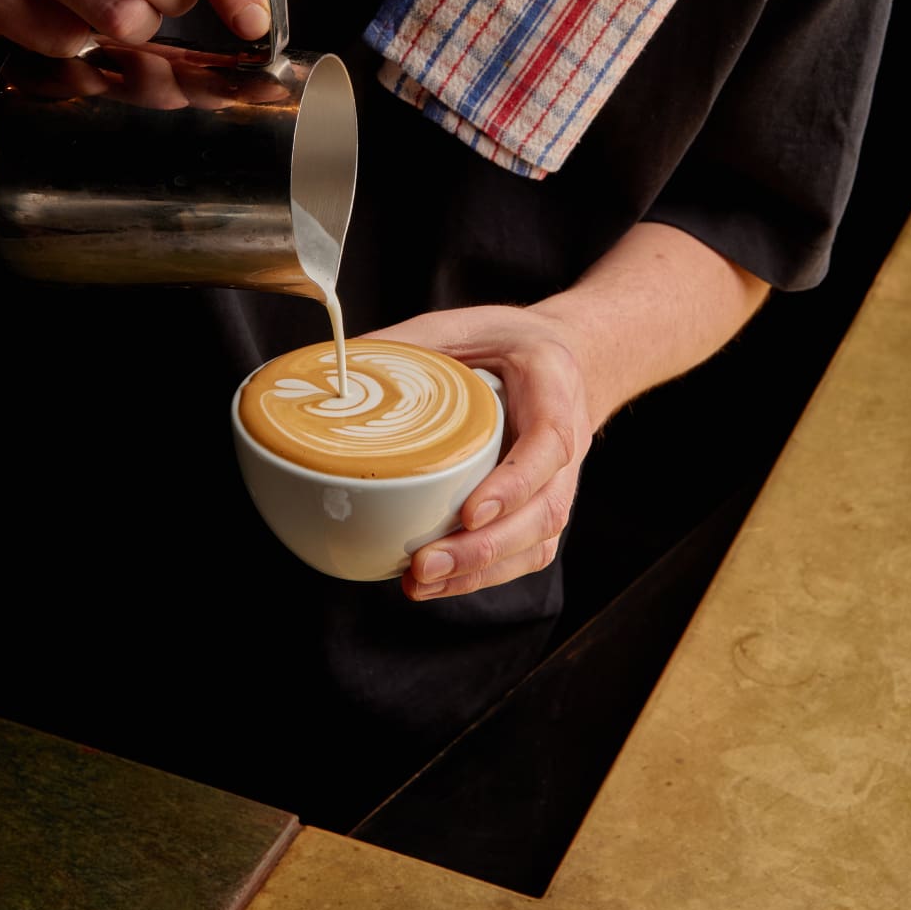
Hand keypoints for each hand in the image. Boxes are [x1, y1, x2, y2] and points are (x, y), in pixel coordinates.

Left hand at [362, 304, 596, 600]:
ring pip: (536, 541)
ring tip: (420, 583)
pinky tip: (436, 585)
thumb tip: (342, 366)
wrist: (563, 359)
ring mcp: (559, 482)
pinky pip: (524, 553)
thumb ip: (411, 343)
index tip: (470, 512)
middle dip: (485, 548)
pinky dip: (482, 576)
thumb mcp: (465, 324)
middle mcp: (568, 443)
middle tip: (425, 564)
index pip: (548, 443)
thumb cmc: (510, 342)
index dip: (514, 484)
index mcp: (555, 389)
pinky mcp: (542, 508)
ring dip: (480, 572)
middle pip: (544, 510)